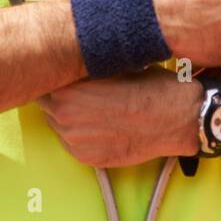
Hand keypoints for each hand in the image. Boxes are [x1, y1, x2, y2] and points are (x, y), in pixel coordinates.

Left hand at [37, 67, 198, 166]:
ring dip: (67, 116)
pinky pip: (71, 143)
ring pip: (56, 124)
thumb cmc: (150, 86)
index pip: (44, 80)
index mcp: (69, 88)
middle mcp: (65, 116)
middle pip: (46, 103)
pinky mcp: (87, 158)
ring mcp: (74, 140)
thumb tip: (71, 62)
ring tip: (94, 108)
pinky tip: (101, 124)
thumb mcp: (115, 65)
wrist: (177, 118)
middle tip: (80, 90)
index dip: (55, 75)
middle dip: (58, 96)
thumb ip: (85, 68)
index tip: (63, 73)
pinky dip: (80, 134)